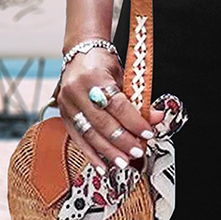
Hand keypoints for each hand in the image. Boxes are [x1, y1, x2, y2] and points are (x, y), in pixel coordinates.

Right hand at [56, 48, 165, 173]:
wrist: (80, 53)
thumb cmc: (103, 63)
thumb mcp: (123, 75)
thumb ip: (138, 98)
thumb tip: (157, 118)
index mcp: (94, 77)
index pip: (117, 104)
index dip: (134, 121)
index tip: (148, 132)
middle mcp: (77, 91)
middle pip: (102, 123)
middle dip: (122, 141)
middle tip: (138, 151)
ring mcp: (67, 104)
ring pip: (89, 134)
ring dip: (108, 151)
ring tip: (124, 162)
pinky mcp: (64, 115)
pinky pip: (78, 139)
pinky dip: (92, 154)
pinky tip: (103, 166)